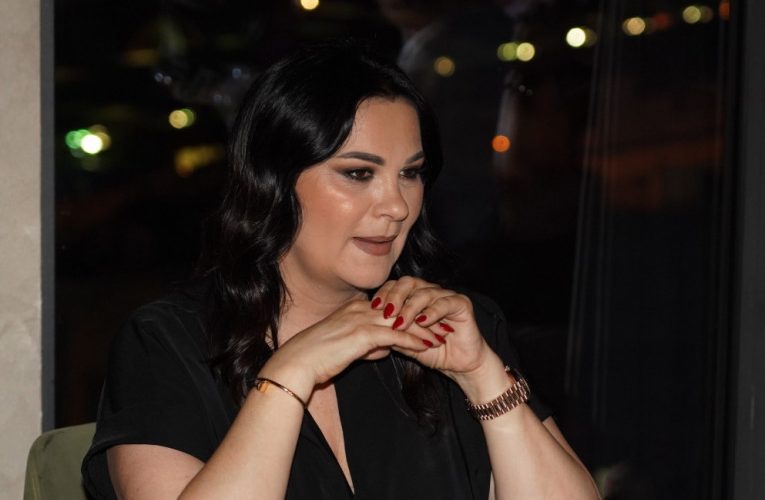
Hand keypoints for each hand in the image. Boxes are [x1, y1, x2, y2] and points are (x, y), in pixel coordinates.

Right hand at [258, 299, 428, 401]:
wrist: (297, 364)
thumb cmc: (316, 359)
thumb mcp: (346, 349)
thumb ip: (367, 346)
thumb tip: (384, 349)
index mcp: (354, 309)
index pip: (391, 307)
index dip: (411, 314)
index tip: (428, 320)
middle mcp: (359, 309)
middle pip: (400, 310)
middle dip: (424, 317)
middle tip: (443, 323)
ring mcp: (360, 320)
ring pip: (402, 321)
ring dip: (424, 328)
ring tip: (442, 335)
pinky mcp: (362, 335)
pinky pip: (395, 336)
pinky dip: (413, 340)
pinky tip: (427, 346)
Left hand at [370, 277, 496, 381]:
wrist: (460, 365)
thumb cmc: (433, 352)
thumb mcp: (407, 343)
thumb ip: (392, 333)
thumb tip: (371, 326)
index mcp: (416, 297)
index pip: (396, 286)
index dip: (385, 293)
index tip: (373, 307)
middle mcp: (430, 292)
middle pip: (409, 283)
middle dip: (395, 296)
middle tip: (386, 312)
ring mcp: (446, 296)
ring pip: (425, 292)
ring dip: (411, 308)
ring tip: (401, 323)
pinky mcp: (461, 304)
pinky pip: (445, 303)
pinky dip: (432, 312)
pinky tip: (423, 322)